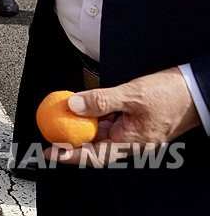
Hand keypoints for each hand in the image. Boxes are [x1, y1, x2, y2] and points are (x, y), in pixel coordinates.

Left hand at [45, 67, 201, 166]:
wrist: (196, 90)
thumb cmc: (171, 94)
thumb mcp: (132, 94)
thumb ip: (101, 100)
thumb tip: (73, 105)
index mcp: (133, 143)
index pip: (95, 156)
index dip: (71, 155)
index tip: (50, 152)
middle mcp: (133, 143)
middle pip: (96, 146)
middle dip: (72, 140)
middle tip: (50, 133)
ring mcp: (135, 134)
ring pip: (102, 133)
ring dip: (83, 126)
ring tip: (64, 115)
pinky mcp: (136, 123)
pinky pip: (111, 123)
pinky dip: (96, 116)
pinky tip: (84, 106)